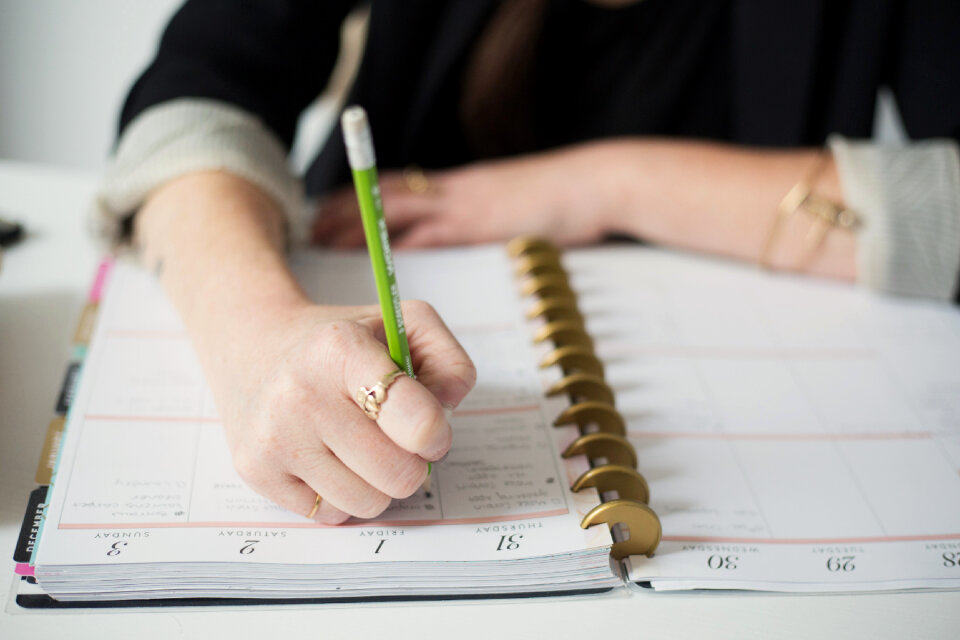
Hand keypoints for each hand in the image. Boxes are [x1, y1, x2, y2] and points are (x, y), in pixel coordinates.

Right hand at [213, 300, 475, 523]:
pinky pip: (332, 514)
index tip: (431, 429)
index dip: (436, 434)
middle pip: (399, 474)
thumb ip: (448, 363)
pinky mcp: (256, 471)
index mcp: (341, 347)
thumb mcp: (403, 324)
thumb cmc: (340, 345)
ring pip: (368, 503)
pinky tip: (327, 457)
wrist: (254, 346)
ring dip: (377, 483)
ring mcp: (275, 436)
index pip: (415, 419)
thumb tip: (446, 415)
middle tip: (394, 438)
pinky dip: (341, 494)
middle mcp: (302, 392)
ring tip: (359, 446)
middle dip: (411, 462)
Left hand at [312, 144, 616, 248]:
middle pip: (387, 197)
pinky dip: (403, 243)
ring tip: (325, 238)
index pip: (400, 188)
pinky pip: (433, 232)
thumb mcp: (507, 205)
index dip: (362, 198)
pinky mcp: (480, 223)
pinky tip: (378, 255)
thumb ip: (479, 219)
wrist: (591, 184)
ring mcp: (465, 205)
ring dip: (362, 225)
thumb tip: (457, 245)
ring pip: (399, 211)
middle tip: (313, 226)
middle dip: (348, 211)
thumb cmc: (557, 199)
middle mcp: (454, 192)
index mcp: (459, 188)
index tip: (333, 209)